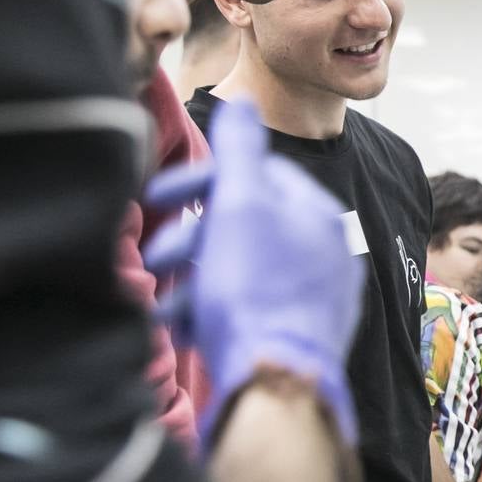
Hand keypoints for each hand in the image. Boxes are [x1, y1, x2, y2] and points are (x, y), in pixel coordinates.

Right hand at [143, 97, 363, 444]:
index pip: (254, 175)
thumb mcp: (241, 205)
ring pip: (239, 271)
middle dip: (190, 239)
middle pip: (243, 226)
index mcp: (315, 214)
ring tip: (163, 306)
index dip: (200, 181)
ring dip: (192, 281)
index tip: (158, 197)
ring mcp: (315, 296)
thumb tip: (244, 98)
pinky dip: (212, 313)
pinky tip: (186, 330)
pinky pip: (248, 310)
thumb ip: (240, 150)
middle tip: (156, 257)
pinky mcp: (298, 335)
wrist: (275, 382)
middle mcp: (325, 251)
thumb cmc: (255, 290)